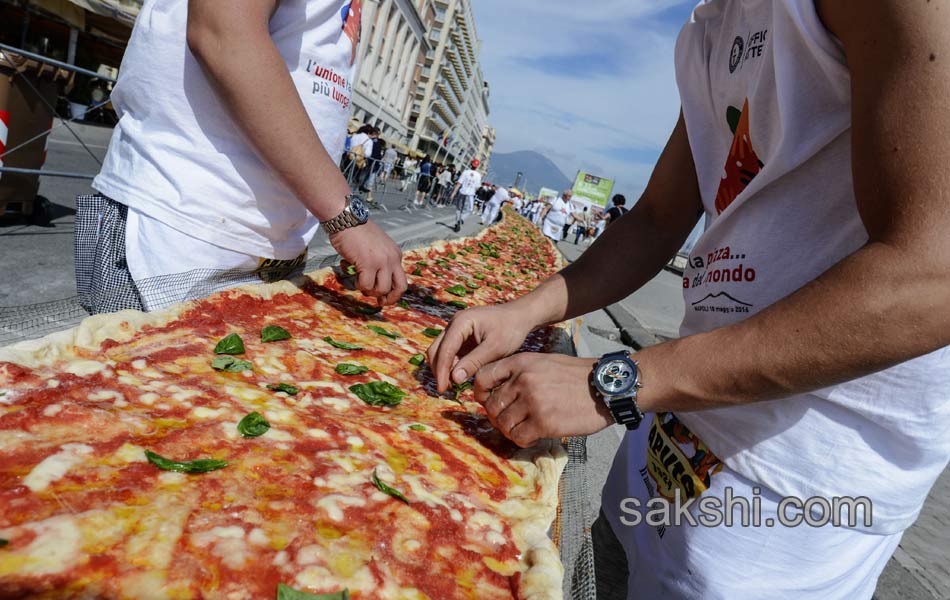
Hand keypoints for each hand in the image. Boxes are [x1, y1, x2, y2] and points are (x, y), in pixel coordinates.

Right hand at [329, 221, 406, 305]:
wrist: (347, 219)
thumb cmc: (357, 232)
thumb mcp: (377, 246)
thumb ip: (380, 261)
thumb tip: (376, 282)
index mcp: (396, 254)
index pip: (401, 279)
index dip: (394, 292)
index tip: (384, 298)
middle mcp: (393, 258)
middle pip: (400, 288)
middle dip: (390, 299)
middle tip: (379, 302)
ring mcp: (381, 261)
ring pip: (381, 289)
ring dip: (369, 290)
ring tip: (359, 281)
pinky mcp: (368, 264)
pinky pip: (366, 285)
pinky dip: (358, 284)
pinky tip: (352, 274)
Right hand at [427, 304, 534, 391]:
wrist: (520, 317)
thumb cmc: (510, 329)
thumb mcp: (495, 348)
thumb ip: (474, 362)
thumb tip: (454, 379)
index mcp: (461, 322)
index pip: (445, 349)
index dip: (441, 370)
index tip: (443, 389)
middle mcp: (454, 324)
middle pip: (436, 349)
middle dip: (439, 370)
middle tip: (446, 390)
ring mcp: (456, 330)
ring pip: (441, 351)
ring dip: (443, 369)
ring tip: (452, 387)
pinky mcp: (461, 337)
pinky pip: (450, 353)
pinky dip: (451, 366)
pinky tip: (458, 378)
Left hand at [475, 353, 614, 447]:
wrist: (606, 386)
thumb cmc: (576, 376)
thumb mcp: (543, 363)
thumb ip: (519, 374)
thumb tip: (496, 393)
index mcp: (521, 362)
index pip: (482, 377)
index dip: (479, 393)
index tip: (486, 401)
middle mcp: (523, 380)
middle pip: (491, 405)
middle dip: (498, 416)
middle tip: (510, 421)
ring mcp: (533, 401)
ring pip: (503, 424)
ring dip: (511, 430)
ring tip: (524, 429)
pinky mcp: (544, 422)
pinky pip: (518, 437)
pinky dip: (522, 440)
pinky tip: (533, 435)